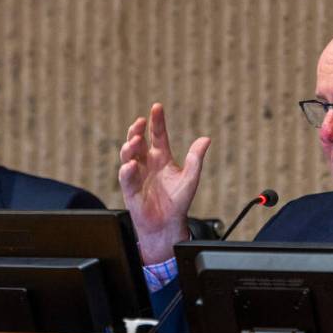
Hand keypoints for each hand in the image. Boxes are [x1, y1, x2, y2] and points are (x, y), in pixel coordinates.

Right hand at [119, 103, 210, 263]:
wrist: (167, 225)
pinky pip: (126, 178)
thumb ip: (196, 159)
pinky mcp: (130, 189)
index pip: (158, 135)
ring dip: (129, 147)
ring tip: (135, 141)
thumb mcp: (191, 178)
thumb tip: (206, 139)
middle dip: (136, 130)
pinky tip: (131, 165)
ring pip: (128, 155)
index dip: (157, 121)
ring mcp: (137, 175)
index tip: (157, 107)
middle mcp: (147, 163)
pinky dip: (127, 171)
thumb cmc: (178, 202)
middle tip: (139, 122)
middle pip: (138, 141)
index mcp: (161, 158)